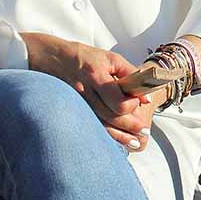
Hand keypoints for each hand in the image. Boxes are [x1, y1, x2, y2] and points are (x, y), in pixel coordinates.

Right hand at [21, 33, 154, 150]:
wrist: (54, 59)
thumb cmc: (87, 57)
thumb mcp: (112, 59)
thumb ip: (131, 75)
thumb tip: (146, 97)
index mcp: (97, 76)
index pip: (117, 101)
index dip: (130, 105)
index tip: (137, 104)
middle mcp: (86, 93)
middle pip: (110, 117)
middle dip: (130, 126)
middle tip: (145, 131)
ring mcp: (78, 104)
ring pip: (101, 126)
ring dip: (120, 136)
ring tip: (135, 142)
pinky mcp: (74, 112)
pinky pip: (91, 127)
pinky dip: (106, 136)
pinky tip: (117, 142)